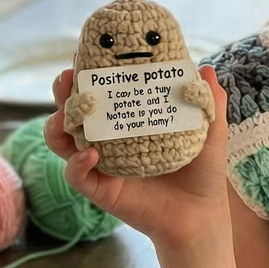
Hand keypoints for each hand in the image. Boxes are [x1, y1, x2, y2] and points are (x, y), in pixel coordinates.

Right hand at [43, 65, 230, 250]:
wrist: (201, 214)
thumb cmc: (202, 172)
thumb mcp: (210, 132)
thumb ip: (208, 102)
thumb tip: (205, 69)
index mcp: (129, 121)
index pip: (102, 91)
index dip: (89, 72)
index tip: (87, 53)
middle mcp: (109, 140)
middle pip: (73, 111)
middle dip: (64, 91)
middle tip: (69, 77)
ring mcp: (101, 165)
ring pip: (63, 141)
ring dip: (58, 124)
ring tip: (70, 113)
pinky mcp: (101, 190)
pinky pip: (77, 176)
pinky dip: (78, 164)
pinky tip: (92, 154)